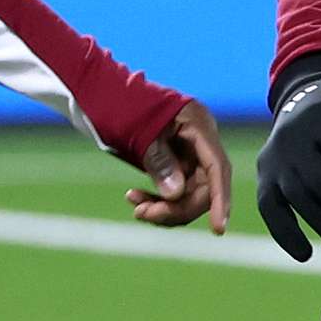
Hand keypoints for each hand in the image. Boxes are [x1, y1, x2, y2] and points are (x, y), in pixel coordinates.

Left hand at [125, 99, 231, 231]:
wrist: (101, 92)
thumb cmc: (118, 105)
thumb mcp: (137, 133)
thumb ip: (159, 163)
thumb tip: (176, 195)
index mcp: (198, 124)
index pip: (217, 168)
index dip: (220, 200)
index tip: (218, 228)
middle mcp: (199, 140)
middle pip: (204, 186)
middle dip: (177, 207)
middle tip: (143, 214)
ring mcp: (189, 151)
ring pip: (189, 192)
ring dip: (165, 207)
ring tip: (136, 208)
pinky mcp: (176, 161)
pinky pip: (175, 189)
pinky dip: (158, 199)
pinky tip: (135, 198)